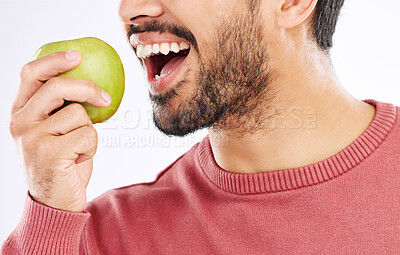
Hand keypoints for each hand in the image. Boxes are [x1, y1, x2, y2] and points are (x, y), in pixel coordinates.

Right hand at [9, 51, 110, 211]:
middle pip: (57, 87)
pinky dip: (93, 145)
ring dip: (89, 130)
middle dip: (88, 88)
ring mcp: (31, 137)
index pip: (31, 73)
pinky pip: (88, 134)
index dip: (54, 59)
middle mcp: (19, 122)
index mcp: (19, 112)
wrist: (55, 202)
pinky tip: (80, 158)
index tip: (77, 55)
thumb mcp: (54, 131)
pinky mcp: (49, 152)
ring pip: (78, 113)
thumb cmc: (61, 162)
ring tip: (79, 147)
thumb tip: (90, 82)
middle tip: (105, 98)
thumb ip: (60, 108)